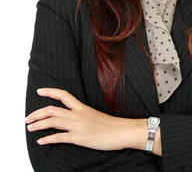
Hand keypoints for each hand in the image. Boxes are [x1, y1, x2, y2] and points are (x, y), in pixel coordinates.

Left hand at [25, 88, 140, 149]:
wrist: (123, 131)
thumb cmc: (113, 125)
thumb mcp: (96, 116)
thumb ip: (84, 116)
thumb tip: (74, 119)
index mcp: (82, 108)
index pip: (64, 96)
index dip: (50, 92)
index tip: (39, 91)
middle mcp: (78, 115)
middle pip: (52, 110)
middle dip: (37, 113)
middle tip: (28, 118)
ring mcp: (78, 126)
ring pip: (53, 121)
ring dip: (38, 125)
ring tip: (30, 128)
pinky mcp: (79, 137)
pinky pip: (59, 137)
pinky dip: (47, 139)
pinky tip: (41, 141)